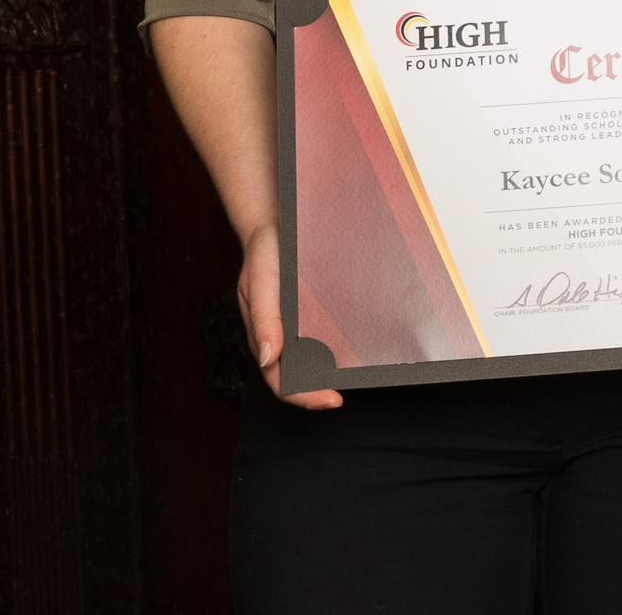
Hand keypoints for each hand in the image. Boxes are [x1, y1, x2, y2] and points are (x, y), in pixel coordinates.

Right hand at [233, 225, 342, 408]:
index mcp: (266, 338)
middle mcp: (285, 336)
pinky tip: (362, 344)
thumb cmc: (262, 254)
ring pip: (318, 357)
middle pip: (301, 375)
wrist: (275, 223)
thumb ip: (263, 319)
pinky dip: (342, 344)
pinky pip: (330, 331)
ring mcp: (302, 325)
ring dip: (334, 371)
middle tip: (344, 395)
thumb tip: (270, 358)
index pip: (282, 380)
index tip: (331, 399)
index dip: (305, 395)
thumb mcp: (259, 283)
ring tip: (358, 375)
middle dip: (320, 392)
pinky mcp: (317, 310)